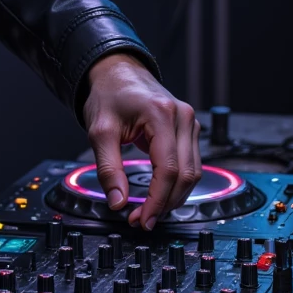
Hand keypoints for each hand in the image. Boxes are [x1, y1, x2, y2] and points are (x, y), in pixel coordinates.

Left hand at [80, 53, 200, 230]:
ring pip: (193, 173)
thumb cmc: (109, 95)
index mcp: (161, 114)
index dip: (156, 200)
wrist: (117, 72)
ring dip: (173, 197)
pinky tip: (160, 196)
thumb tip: (118, 202)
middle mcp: (183, 117)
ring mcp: (190, 123)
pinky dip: (177, 184)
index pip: (168, 169)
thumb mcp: (100, 131)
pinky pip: (190, 165)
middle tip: (142, 220)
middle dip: (164, 203)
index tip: (142, 219)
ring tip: (149, 212)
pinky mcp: (189, 130)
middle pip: (186, 175)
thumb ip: (108, 168)